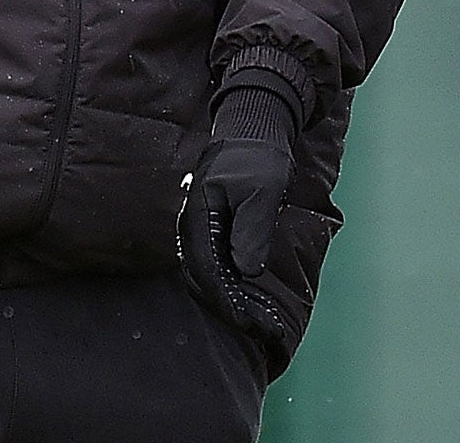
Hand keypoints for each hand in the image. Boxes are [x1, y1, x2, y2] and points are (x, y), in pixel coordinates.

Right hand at [177, 136, 295, 352]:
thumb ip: (252, 229)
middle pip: (206, 280)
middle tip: (265, 331)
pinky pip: (220, 266)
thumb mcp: (262, 191)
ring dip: (235, 302)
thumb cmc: (259, 157)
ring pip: (212, 277)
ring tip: (264, 324)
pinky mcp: (214, 231)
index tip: (249, 324)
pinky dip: (236, 287)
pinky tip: (254, 299)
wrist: (253, 129)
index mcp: (200, 217)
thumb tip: (246, 272)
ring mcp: (202, 230)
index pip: (208, 271)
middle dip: (233, 309)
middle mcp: (194, 227)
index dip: (228, 302)